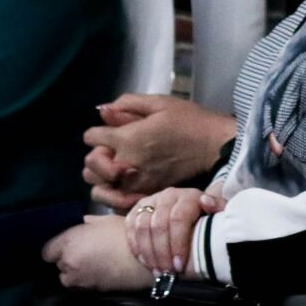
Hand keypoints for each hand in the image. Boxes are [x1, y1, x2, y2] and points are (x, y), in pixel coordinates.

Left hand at [40, 215, 152, 290]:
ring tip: (93, 266)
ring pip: (70, 279)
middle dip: (69, 261)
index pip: (47, 251)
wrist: (147, 258)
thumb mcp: (105, 220)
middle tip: (86, 254)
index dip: (57, 249)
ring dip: (77, 273)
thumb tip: (82, 224)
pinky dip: (89, 281)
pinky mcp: (92, 290)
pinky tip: (103, 273)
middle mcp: (68, 262)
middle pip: (59, 266)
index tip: (68, 246)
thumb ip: (88, 223)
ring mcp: (80, 279)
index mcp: (68, 242)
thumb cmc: (126, 234)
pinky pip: (84, 286)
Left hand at [83, 94, 236, 207]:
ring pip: (98, 187)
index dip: (99, 132)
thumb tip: (103, 111)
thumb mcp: (159, 103)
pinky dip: (115, 196)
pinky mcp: (146, 195)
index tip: (114, 131)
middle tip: (115, 152)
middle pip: (89, 164)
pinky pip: (116, 202)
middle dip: (98, 155)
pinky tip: (125, 187)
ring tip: (118, 170)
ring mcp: (135, 183)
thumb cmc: (190, 121)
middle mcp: (125, 163)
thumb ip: (127, 105)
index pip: (90, 136)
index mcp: (126, 138)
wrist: (215, 147)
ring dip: (103, 177)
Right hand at [125, 187, 222, 274]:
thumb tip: (208, 203)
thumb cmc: (208, 219)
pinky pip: (131, 227)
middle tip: (167, 272)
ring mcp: (151, 202)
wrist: (192, 212)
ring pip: (142, 227)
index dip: (177, 244)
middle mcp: (168, 196)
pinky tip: (145, 261)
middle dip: (162, 253)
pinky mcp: (137, 209)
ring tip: (157, 270)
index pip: (178, 219)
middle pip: (159, 225)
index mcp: (189, 196)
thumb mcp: (219, 214)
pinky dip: (136, 246)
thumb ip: (219, 208)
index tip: (179, 265)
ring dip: (148, 252)